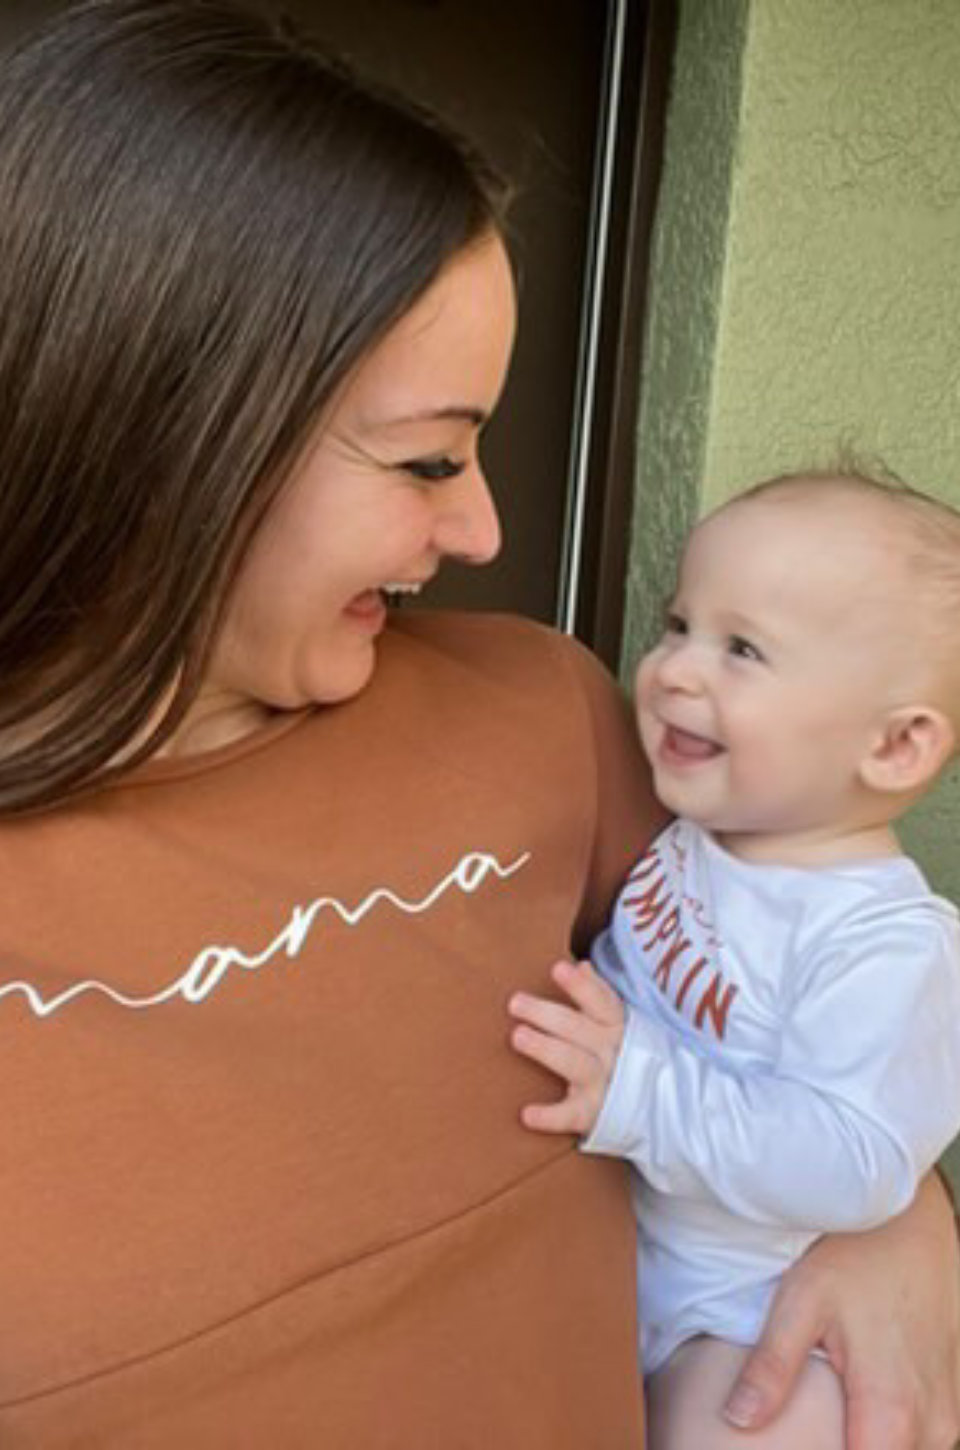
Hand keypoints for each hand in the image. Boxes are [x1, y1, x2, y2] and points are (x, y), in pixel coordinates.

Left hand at [508, 958, 624, 1135]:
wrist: (660, 1109)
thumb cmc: (625, 1054)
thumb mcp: (619, 1023)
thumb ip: (599, 995)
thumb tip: (583, 964)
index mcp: (617, 1026)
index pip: (600, 1000)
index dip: (580, 986)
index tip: (557, 969)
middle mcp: (612, 1052)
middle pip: (577, 1028)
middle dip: (545, 1013)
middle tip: (514, 1002)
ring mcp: (604, 1084)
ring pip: (573, 1063)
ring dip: (545, 1049)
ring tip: (517, 1036)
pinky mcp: (593, 1114)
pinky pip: (572, 1115)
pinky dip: (551, 1117)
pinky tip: (527, 1114)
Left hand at [725, 1172, 959, 1448]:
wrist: (911, 1216)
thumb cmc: (853, 1252)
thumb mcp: (801, 1300)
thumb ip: (772, 1366)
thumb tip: (736, 1419)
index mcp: (891, 1408)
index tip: (797, 1446)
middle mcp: (934, 1420)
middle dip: (845, 1449)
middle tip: (811, 1424)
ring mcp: (951, 1407)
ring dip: (875, 1441)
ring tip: (836, 1414)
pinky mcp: (956, 1391)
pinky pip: (930, 1433)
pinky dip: (898, 1429)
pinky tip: (863, 1404)